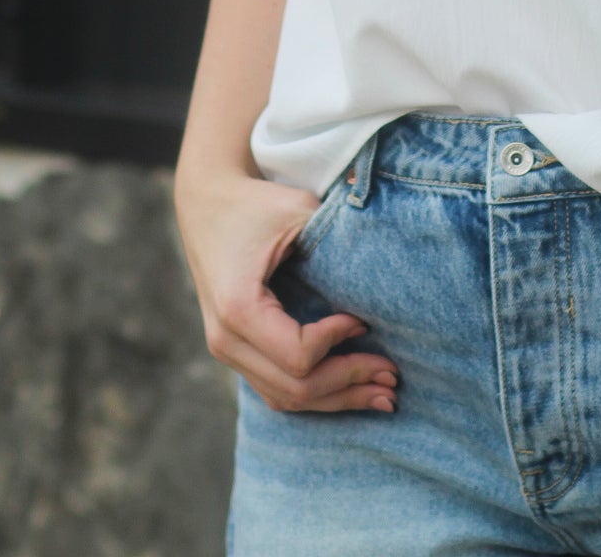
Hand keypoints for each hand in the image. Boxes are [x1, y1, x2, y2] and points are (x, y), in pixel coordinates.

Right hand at [174, 167, 398, 413]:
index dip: (339, 343)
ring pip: (285, 398)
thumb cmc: (257, 204)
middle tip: (393, 380)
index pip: (298, 355)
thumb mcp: (297, 211)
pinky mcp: (235, 350)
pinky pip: (275, 387)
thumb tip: (387, 270)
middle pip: (295, 389)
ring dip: (336, 398)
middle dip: (349, 385)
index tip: (363, 320)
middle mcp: (226, 339)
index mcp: (238, 307)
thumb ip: (337, 239)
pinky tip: (349, 388)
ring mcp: (226, 350)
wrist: (208, 202)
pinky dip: (315, 391)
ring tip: (381, 395)